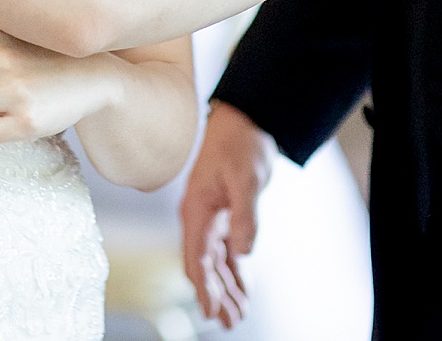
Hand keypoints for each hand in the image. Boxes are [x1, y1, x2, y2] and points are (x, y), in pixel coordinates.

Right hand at [179, 101, 275, 327]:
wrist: (243, 121)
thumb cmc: (240, 144)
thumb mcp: (246, 179)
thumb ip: (244, 216)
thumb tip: (243, 252)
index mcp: (196, 211)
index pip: (196, 258)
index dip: (202, 288)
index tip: (209, 312)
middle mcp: (199, 218)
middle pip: (204, 266)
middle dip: (215, 296)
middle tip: (228, 322)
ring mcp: (210, 218)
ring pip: (214, 263)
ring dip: (225, 288)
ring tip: (235, 315)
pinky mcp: (223, 216)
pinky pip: (225, 252)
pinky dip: (233, 272)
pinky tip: (241, 289)